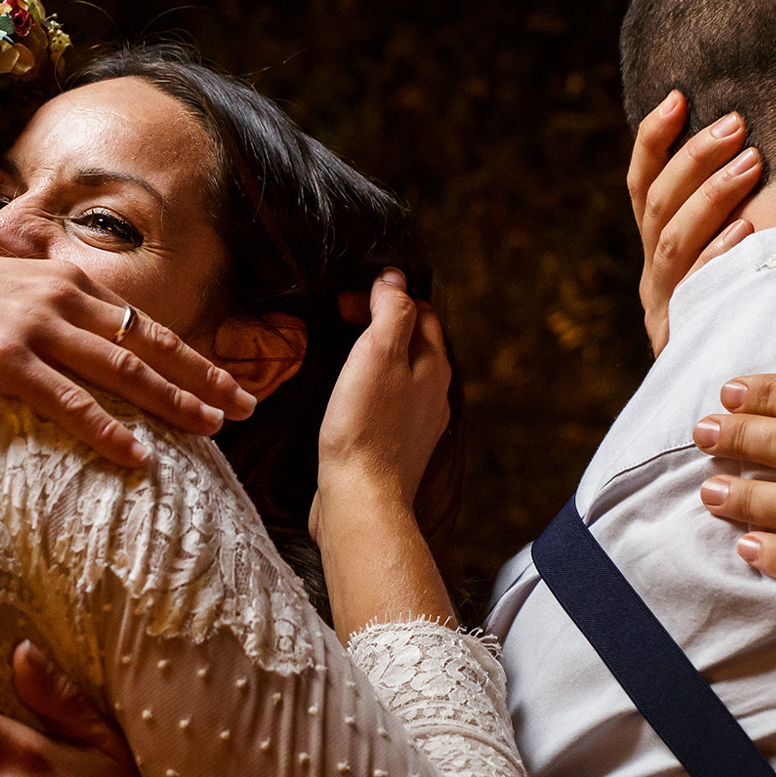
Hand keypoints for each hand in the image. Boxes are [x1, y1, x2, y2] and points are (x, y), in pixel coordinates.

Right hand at [0, 250, 255, 465]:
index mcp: (67, 283)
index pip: (146, 325)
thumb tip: (82, 340)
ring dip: (171, 401)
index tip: (230, 382)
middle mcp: (62, 300)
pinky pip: (69, 401)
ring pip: (122, 371)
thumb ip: (50, 311)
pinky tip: (138, 454)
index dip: (192, 357)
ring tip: (210, 429)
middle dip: (203, 379)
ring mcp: (37, 329)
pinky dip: (108, 428)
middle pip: (149, 346)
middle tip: (244, 410)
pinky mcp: (6, 360)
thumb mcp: (8, 291)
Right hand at [312, 270, 452, 515]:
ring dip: (376, 357)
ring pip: (402, 374)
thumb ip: (391, 311)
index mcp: (434, 366)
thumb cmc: (364, 427)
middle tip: (341, 320)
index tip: (346, 303)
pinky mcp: (396, 448)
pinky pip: (388, 405)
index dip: (384, 297)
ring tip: (342, 353)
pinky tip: (349, 398)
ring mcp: (418, 423)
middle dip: (382, 323)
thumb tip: (394, 278)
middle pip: (414, 342)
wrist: (361, 498)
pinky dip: (371, 389)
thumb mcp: (377, 353)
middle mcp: (433, 394)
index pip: (420, 311)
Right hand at [626, 90, 761, 354]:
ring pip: (673, 239)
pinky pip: (697, 289)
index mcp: (657, 242)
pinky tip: (748, 231)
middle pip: (659, 204)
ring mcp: (666, 303)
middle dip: (695, 157)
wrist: (735, 391)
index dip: (654, 138)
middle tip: (737, 124)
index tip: (678, 97)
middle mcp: (654, 270)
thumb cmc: (757, 301)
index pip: (642, 183)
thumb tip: (768, 141)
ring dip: (711, 195)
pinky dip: (719, 257)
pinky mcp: (682, 335)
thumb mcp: (736, 250)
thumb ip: (737, 206)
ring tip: (753, 161)